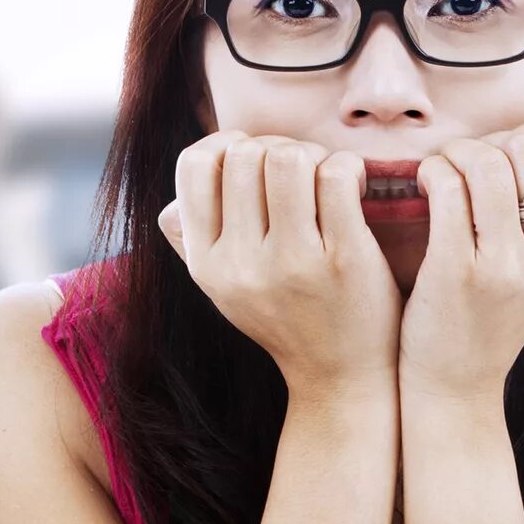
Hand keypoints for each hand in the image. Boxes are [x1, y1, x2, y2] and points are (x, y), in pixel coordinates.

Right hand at [156, 132, 400, 399]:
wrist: (341, 379)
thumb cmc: (287, 320)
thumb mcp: (226, 291)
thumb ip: (193, 247)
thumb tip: (168, 207)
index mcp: (207, 264)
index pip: (195, 166)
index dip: (228, 145)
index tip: (257, 162)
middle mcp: (241, 264)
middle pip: (246, 154)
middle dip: (278, 148)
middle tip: (303, 172)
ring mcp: (292, 263)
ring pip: (289, 158)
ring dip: (315, 155)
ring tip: (328, 177)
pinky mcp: (344, 260)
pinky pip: (335, 176)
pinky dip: (348, 168)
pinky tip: (355, 187)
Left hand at [399, 119, 523, 403]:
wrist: (456, 386)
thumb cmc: (491, 312)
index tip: (501, 156)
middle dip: (488, 142)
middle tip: (463, 164)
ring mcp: (509, 265)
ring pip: (486, 162)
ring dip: (455, 153)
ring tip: (441, 171)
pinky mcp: (459, 271)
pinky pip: (446, 185)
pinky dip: (431, 171)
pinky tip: (425, 183)